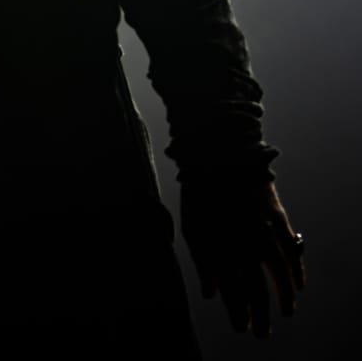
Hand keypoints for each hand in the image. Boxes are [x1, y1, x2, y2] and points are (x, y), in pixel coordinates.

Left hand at [180, 180, 304, 336]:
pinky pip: (290, 249)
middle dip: (258, 313)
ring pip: (278, 273)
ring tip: (286, 313)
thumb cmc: (200, 194)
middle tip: (261, 334)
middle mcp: (242, 241)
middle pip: (254, 287)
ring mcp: (262, 230)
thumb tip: (211, 294)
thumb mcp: (192, 228)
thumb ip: (203, 263)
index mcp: (218, 245)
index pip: (231, 289)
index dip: (237, 311)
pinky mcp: (276, 217)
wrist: (218, 157)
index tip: (241, 327)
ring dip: (283, 296)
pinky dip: (296, 269)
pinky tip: (299, 284)